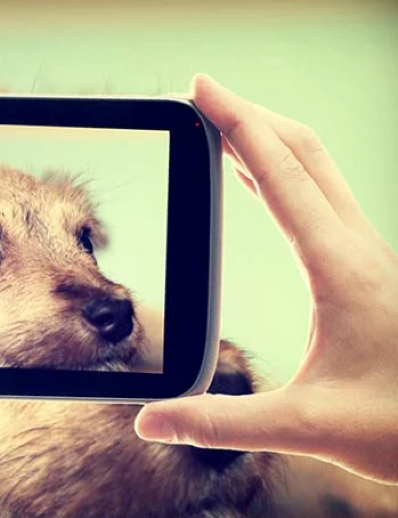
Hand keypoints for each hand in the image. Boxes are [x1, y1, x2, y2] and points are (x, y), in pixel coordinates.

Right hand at [135, 74, 397, 484]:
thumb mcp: (306, 428)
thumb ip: (222, 425)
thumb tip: (149, 422)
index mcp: (339, 268)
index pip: (279, 172)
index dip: (235, 123)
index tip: (200, 89)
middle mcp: (358, 248)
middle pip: (303, 152)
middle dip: (249, 115)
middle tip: (201, 98)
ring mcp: (368, 253)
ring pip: (318, 169)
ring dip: (269, 138)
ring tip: (223, 127)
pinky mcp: (368, 267)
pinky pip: (323, 195)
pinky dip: (285, 170)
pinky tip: (263, 182)